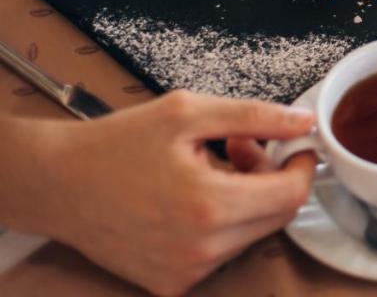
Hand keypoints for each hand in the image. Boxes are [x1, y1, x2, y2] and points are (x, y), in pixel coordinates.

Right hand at [37, 91, 316, 294]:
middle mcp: (202, 249)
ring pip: (251, 233)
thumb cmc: (117, 144)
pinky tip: (190, 198)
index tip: (295, 146)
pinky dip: (220, 224)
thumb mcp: (188, 112)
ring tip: (209, 167)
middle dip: (270, 177)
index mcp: (209, 204)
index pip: (291, 195)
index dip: (302, 166)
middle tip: (240, 147)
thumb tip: (303, 122)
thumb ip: (255, 116)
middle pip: (277, 216)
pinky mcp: (171, 284)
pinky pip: (221, 253)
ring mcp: (186, 273)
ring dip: (245, 199)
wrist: (57, 184)